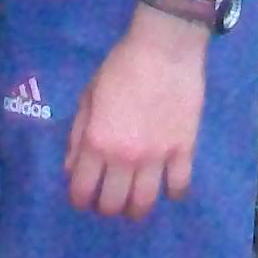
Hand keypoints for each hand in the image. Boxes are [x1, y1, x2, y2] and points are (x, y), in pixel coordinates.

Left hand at [64, 16, 206, 219]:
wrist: (164, 49)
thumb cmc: (120, 67)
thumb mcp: (88, 97)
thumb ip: (77, 135)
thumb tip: (72, 168)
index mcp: (96, 143)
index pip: (82, 191)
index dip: (79, 200)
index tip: (83, 196)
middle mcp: (124, 157)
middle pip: (113, 205)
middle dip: (106, 207)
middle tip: (110, 197)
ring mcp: (157, 157)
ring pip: (145, 204)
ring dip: (136, 208)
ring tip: (136, 200)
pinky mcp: (184, 150)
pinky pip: (178, 187)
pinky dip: (172, 192)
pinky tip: (167, 185)